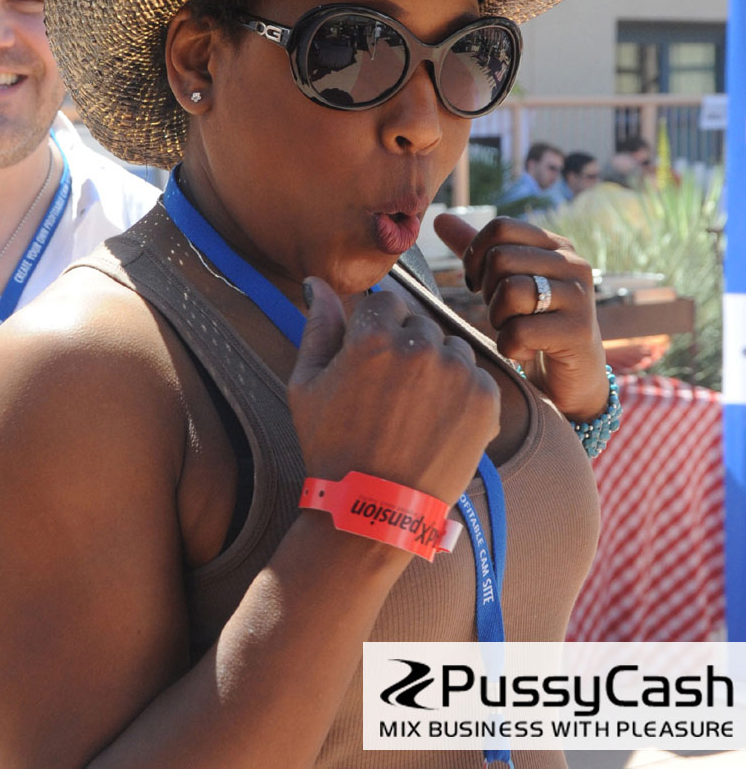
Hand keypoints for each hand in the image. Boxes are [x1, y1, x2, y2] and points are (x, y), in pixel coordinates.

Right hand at [288, 278, 499, 507]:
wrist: (374, 510)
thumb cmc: (332, 447)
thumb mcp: (306, 385)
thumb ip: (317, 326)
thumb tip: (316, 282)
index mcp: (372, 336)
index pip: (386, 302)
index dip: (377, 330)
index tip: (372, 364)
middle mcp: (419, 346)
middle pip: (420, 323)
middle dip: (408, 348)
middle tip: (392, 396)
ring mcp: (457, 372)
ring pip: (451, 348)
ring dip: (438, 368)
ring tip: (416, 412)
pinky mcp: (485, 398)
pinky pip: (476, 376)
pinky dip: (462, 394)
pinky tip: (438, 424)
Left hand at [434, 213, 607, 421]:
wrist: (572, 379)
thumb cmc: (533, 324)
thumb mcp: (504, 283)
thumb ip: (477, 251)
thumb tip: (441, 218)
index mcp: (556, 245)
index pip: (501, 227)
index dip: (475, 255)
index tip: (478, 283)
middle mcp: (573, 264)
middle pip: (500, 258)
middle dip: (487, 292)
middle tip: (503, 313)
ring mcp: (579, 296)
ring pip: (510, 291)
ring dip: (498, 319)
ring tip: (514, 329)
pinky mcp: (578, 331)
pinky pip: (519, 331)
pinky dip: (509, 347)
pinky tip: (525, 351)